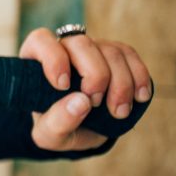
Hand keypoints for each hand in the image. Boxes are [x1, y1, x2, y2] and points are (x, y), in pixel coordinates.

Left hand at [19, 28, 151, 150]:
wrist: (80, 130)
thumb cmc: (57, 128)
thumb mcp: (49, 135)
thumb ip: (58, 121)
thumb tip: (81, 102)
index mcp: (36, 62)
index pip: (41, 40)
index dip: (53, 58)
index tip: (63, 86)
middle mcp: (64, 49)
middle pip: (82, 44)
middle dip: (95, 75)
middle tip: (96, 103)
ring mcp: (91, 50)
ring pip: (110, 50)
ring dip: (120, 83)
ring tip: (118, 112)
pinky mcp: (115, 55)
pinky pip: (130, 55)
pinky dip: (138, 77)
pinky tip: (139, 98)